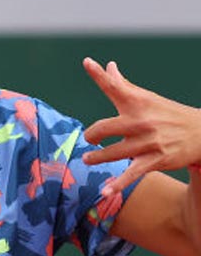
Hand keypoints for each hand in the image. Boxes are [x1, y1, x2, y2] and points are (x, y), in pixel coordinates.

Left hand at [81, 57, 200, 194]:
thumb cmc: (168, 113)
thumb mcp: (148, 98)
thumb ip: (124, 85)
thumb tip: (108, 66)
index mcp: (138, 102)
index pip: (115, 86)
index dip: (99, 74)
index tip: (87, 62)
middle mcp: (141, 121)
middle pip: (104, 127)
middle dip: (91, 135)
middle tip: (90, 138)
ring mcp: (148, 142)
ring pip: (112, 153)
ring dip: (96, 158)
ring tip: (88, 159)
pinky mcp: (154, 160)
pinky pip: (131, 174)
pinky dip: (117, 185)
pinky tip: (105, 193)